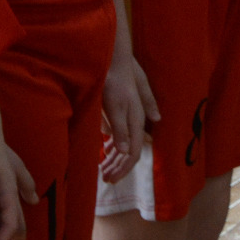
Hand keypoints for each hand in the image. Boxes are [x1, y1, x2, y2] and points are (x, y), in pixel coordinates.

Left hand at [100, 57, 159, 183]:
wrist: (112, 59)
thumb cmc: (113, 82)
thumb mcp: (115, 107)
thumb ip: (121, 129)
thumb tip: (127, 152)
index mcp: (136, 121)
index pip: (134, 152)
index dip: (124, 168)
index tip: (111, 180)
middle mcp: (135, 120)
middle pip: (131, 150)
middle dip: (119, 166)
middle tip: (105, 178)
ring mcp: (130, 115)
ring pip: (126, 143)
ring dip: (116, 158)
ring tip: (104, 169)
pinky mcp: (122, 110)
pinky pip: (120, 134)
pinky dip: (114, 146)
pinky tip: (105, 150)